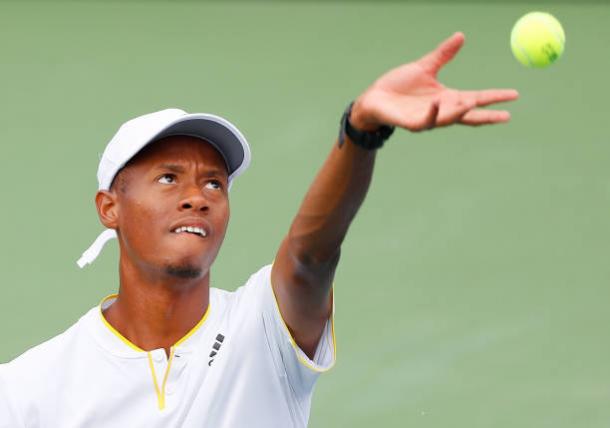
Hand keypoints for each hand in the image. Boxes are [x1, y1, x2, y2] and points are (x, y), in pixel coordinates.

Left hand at [349, 32, 518, 131]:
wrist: (374, 98)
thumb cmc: (397, 85)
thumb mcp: (424, 67)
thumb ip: (443, 55)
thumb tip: (461, 36)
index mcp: (446, 98)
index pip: (475, 98)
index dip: (493, 97)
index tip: (514, 95)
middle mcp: (440, 111)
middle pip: (469, 115)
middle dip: (487, 116)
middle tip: (506, 115)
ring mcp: (427, 119)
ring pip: (449, 119)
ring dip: (461, 111)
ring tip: (473, 101)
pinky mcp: (412, 123)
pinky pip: (427, 121)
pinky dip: (435, 114)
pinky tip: (439, 102)